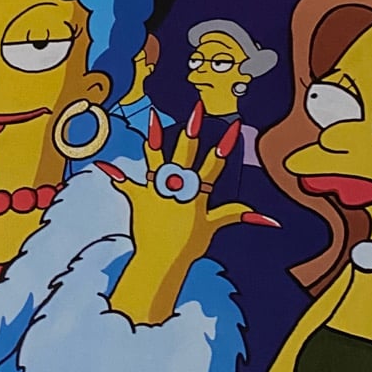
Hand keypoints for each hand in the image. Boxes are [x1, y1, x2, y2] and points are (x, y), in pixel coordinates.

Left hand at [97, 103, 278, 324]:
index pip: (215, 164)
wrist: (162, 261)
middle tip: (196, 111)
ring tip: (153, 117)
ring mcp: (157, 191)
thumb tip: (270, 220)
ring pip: (157, 159)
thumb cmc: (189, 246)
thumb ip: (237, 215)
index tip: (234, 125)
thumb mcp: (213, 227)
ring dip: (155, 138)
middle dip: (192, 132)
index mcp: (197, 194)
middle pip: (186, 155)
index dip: (226, 144)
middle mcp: (178, 188)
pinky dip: (114, 174)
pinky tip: (102, 164)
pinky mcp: (138, 198)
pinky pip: (125, 183)